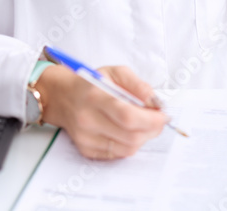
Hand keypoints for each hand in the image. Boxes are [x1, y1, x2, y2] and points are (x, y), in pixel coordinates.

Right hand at [36, 64, 166, 159]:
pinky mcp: (86, 149)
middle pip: (131, 136)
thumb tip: (156, 103)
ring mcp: (86, 138)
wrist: (62, 96)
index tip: (163, 115)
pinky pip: (118, 154)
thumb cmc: (90, 83)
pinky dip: (130, 144)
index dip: (151, 119)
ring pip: (127, 149)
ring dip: (143, 138)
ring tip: (144, 124)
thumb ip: (138, 85)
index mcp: (95, 96)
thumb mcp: (115, 72)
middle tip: (158, 120)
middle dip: (152, 130)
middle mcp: (88, 119)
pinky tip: (128, 131)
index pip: (128, 116)